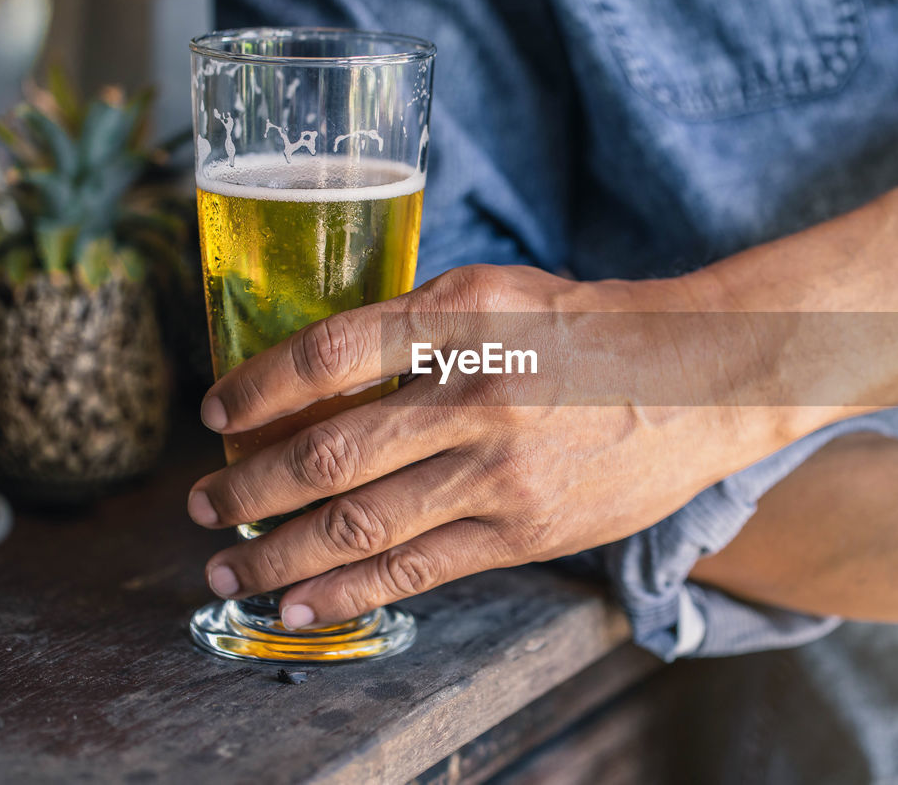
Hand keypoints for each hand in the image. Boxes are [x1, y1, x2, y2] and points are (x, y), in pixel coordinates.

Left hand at [187, 265, 793, 627]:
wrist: (698, 378)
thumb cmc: (591, 329)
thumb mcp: (501, 294)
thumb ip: (418, 326)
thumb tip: (322, 379)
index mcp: (463, 314)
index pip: (330, 352)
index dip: (258, 387)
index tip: (218, 412)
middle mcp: (477, 391)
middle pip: (330, 451)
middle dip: (248, 487)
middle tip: (200, 506)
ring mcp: (501, 470)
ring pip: (361, 522)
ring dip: (278, 551)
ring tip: (227, 567)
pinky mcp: (525, 531)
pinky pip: (418, 568)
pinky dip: (349, 590)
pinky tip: (301, 603)